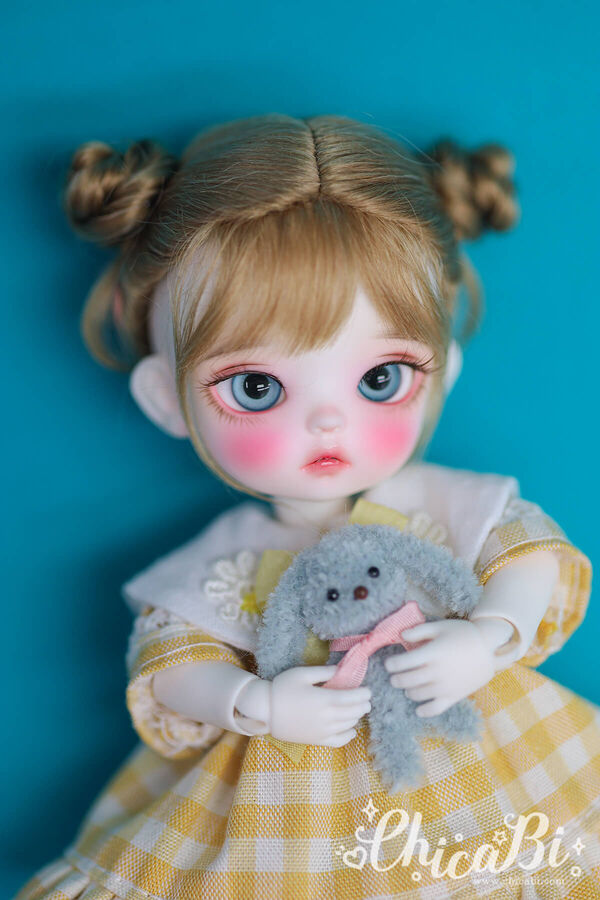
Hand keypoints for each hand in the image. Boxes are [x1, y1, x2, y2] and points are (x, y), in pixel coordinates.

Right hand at [237, 666, 371, 746]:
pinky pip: (340, 741)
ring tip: (357, 708)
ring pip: (350, 725)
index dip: (364, 694)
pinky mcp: (318, 740)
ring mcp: (323, 731)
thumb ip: (324, 672)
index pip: (354, 698)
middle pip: (355, 712)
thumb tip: (341, 669)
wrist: (265, 711)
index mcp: (325, 699)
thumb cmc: (282, 688)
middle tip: (365, 698)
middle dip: (363, 704)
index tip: (368, 689)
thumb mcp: (302, 674)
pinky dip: (349, 734)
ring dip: (357, 716)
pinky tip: (351, 728)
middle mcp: (328, 717)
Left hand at [384, 619, 502, 716]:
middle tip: (394, 676)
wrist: (489, 648)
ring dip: (408, 691)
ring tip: (407, 686)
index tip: (389, 664)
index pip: (403, 663)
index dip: (391, 664)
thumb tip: (400, 635)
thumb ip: (419, 631)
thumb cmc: (462, 634)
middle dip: (396, 679)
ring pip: (417, 695)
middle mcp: (437, 671)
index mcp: (432, 653)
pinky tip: (418, 708)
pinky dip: (424, 711)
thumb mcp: (440, 626)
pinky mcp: (454, 696)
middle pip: (407, 680)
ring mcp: (445, 686)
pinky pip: (435, 709)